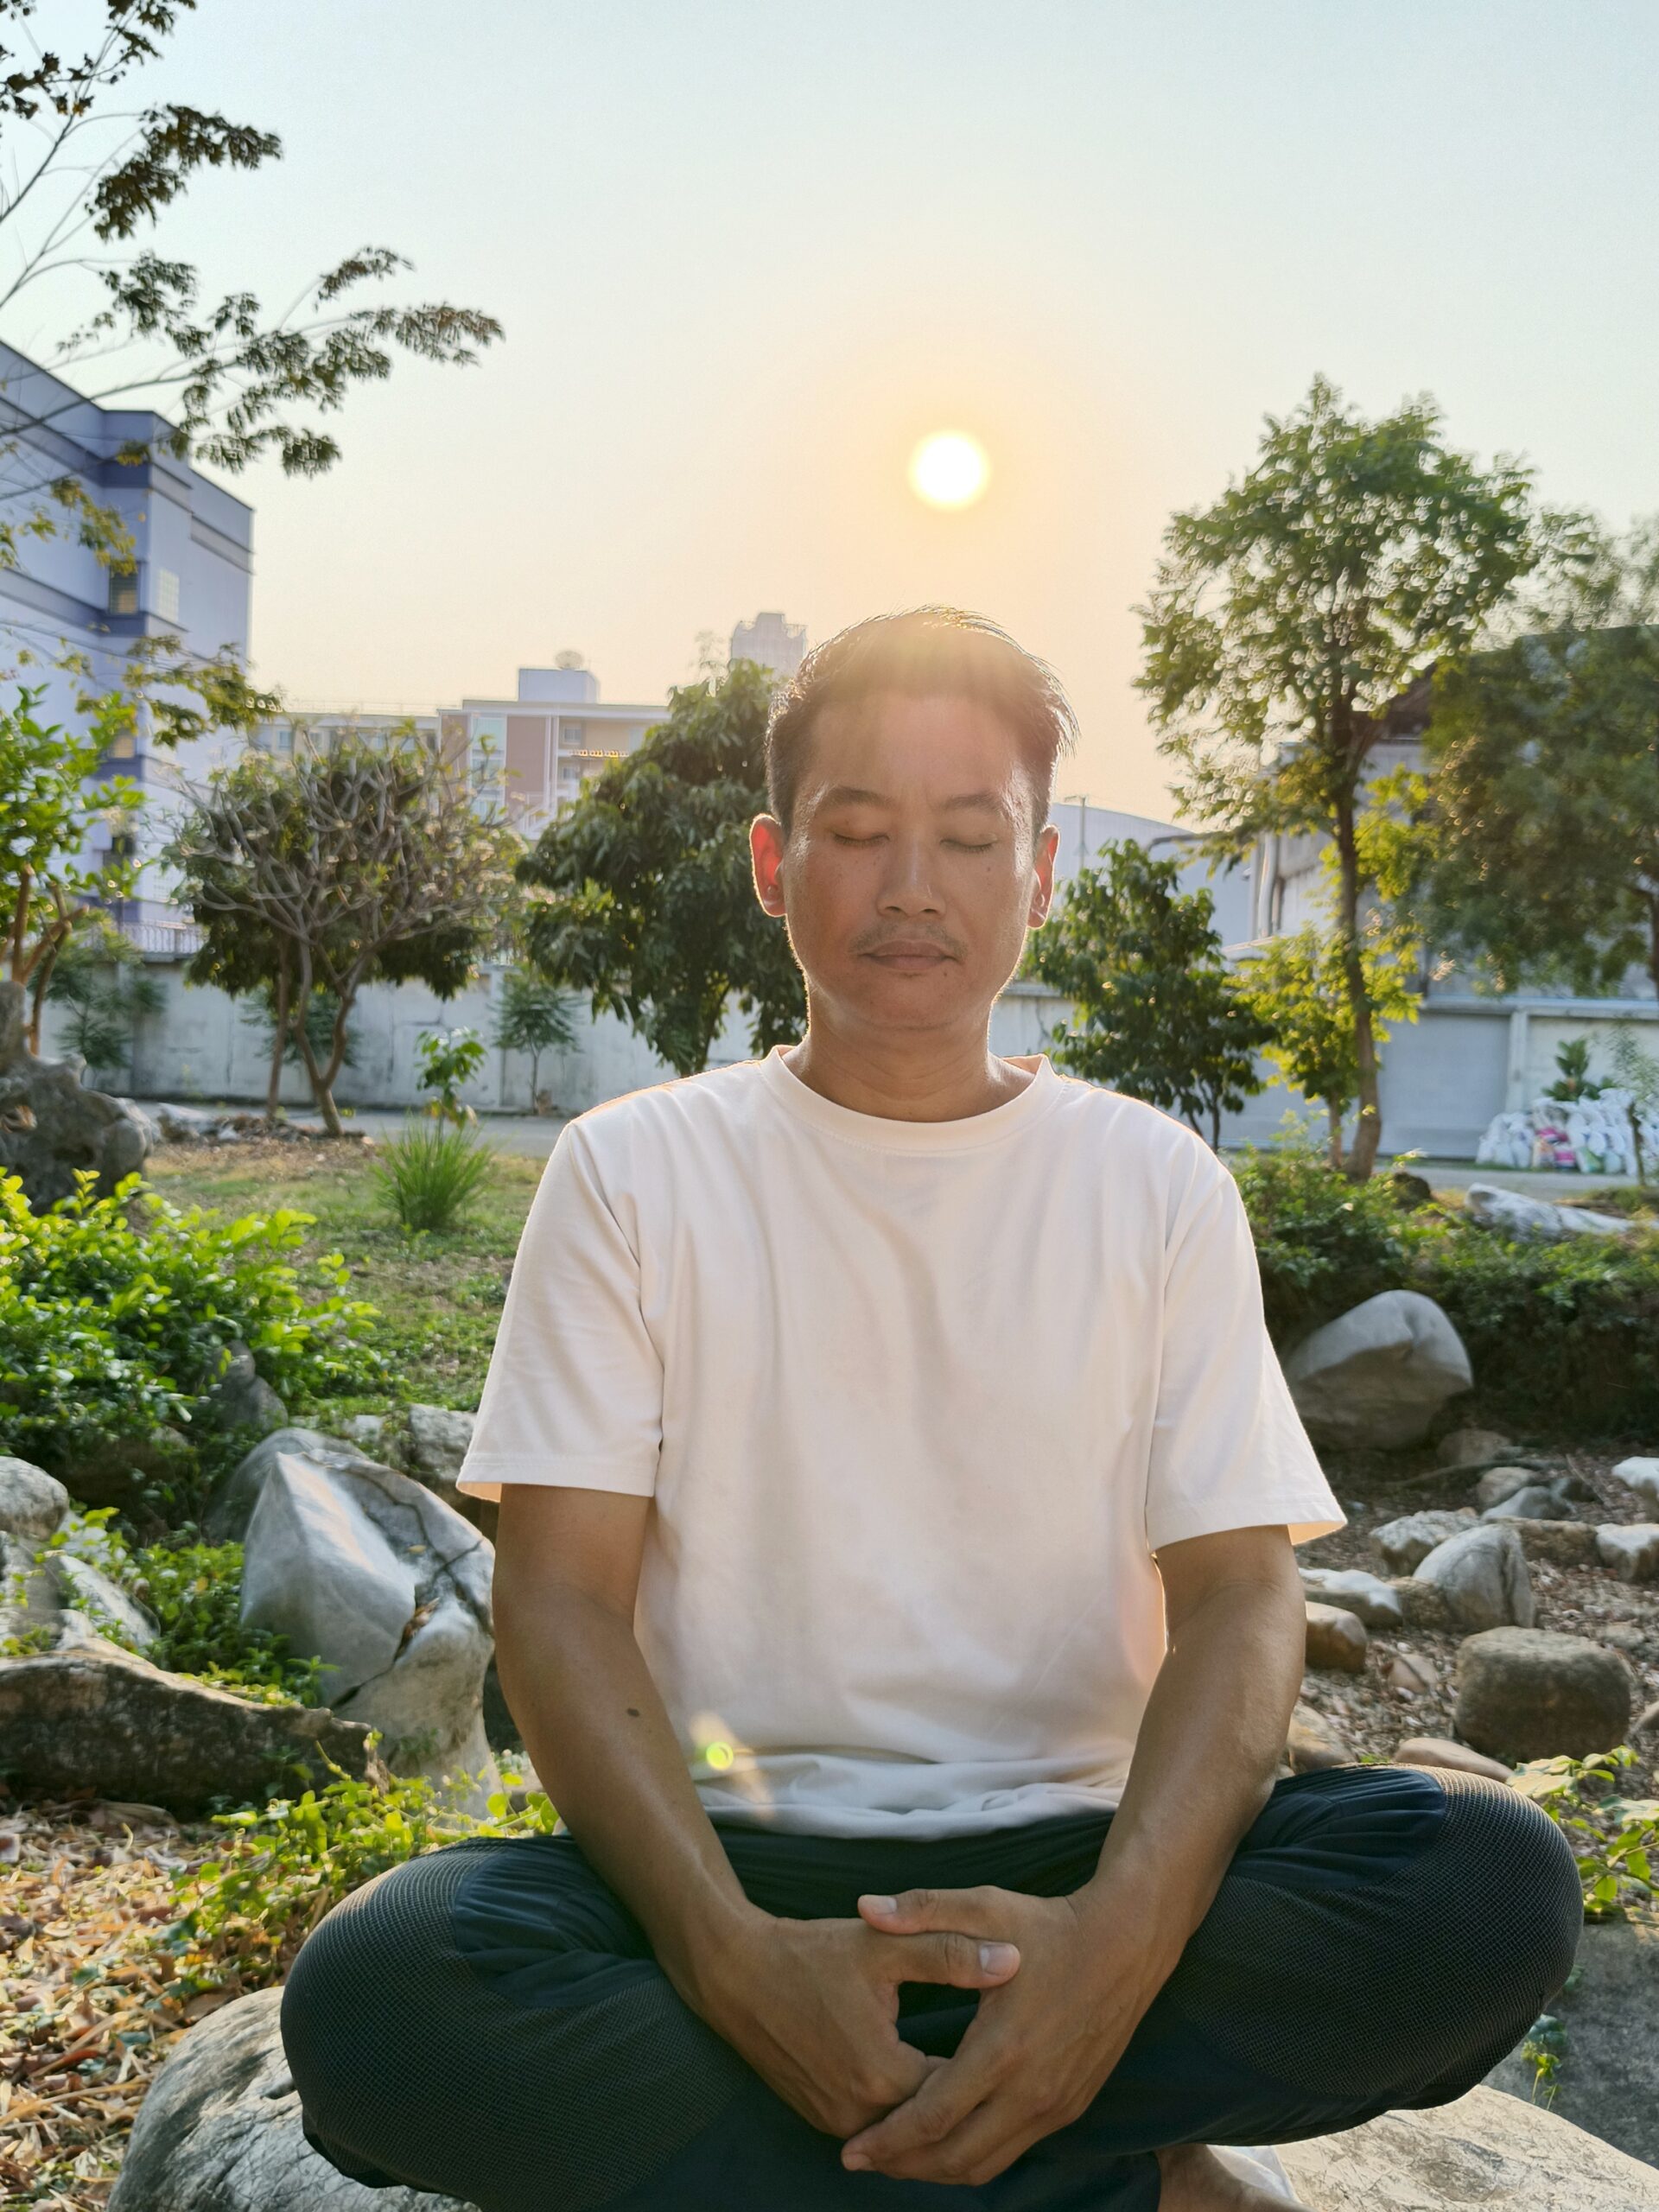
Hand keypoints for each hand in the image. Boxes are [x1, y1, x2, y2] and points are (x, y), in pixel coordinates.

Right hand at [694, 1906, 1022, 2139]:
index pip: (958, 2092)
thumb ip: (949, 1953)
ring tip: (979, 2086)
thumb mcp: (883, 1946)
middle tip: (1009, 2078)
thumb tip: (1013, 1960)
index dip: (990, 2069)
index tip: (1018, 2042)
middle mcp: (859, 2112)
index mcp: (882, 2073)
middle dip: (969, 2098)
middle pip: (933, 2121)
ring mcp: (836, 2121)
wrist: (736, 1973)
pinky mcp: (820, 2117)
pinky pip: (877, 2128)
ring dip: (937, 2111)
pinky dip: (904, 2113)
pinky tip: (930, 2089)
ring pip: (905, 2130)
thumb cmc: (810, 1955)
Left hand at [841, 1884, 1166, 2185]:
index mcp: (1003, 2047)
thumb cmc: (1051, 1925)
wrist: (1128, 1943)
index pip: (934, 2116)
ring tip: (897, 2158)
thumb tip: (863, 1906)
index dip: (888, 2139)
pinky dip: (973, 2156)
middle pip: (955, 2156)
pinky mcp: (1070, 2108)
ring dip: (938, 2169)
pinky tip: (947, 2140)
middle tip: (862, 2159)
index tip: (850, 2150)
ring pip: (985, 2163)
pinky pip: (1012, 2151)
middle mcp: (1031, 2090)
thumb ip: (922, 1909)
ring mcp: (1055, 2105)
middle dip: (904, 2165)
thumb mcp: (986, 1906)